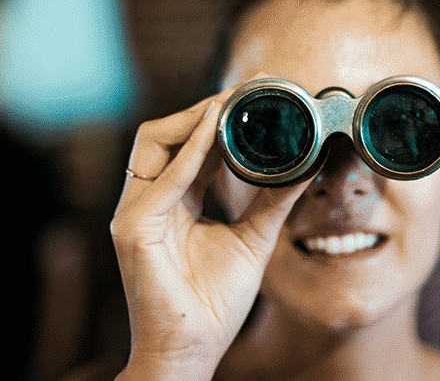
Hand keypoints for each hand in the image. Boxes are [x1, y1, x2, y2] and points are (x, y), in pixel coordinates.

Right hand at [110, 79, 312, 380]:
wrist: (192, 349)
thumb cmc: (213, 302)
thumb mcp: (253, 239)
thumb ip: (273, 201)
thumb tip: (307, 165)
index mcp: (173, 203)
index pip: (188, 146)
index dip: (217, 118)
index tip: (254, 97)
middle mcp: (148, 201)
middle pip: (165, 134)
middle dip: (203, 108)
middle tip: (246, 91)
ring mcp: (135, 213)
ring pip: (153, 142)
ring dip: (194, 118)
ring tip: (232, 102)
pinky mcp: (133, 229)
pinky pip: (163, 178)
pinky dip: (191, 150)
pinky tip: (217, 129)